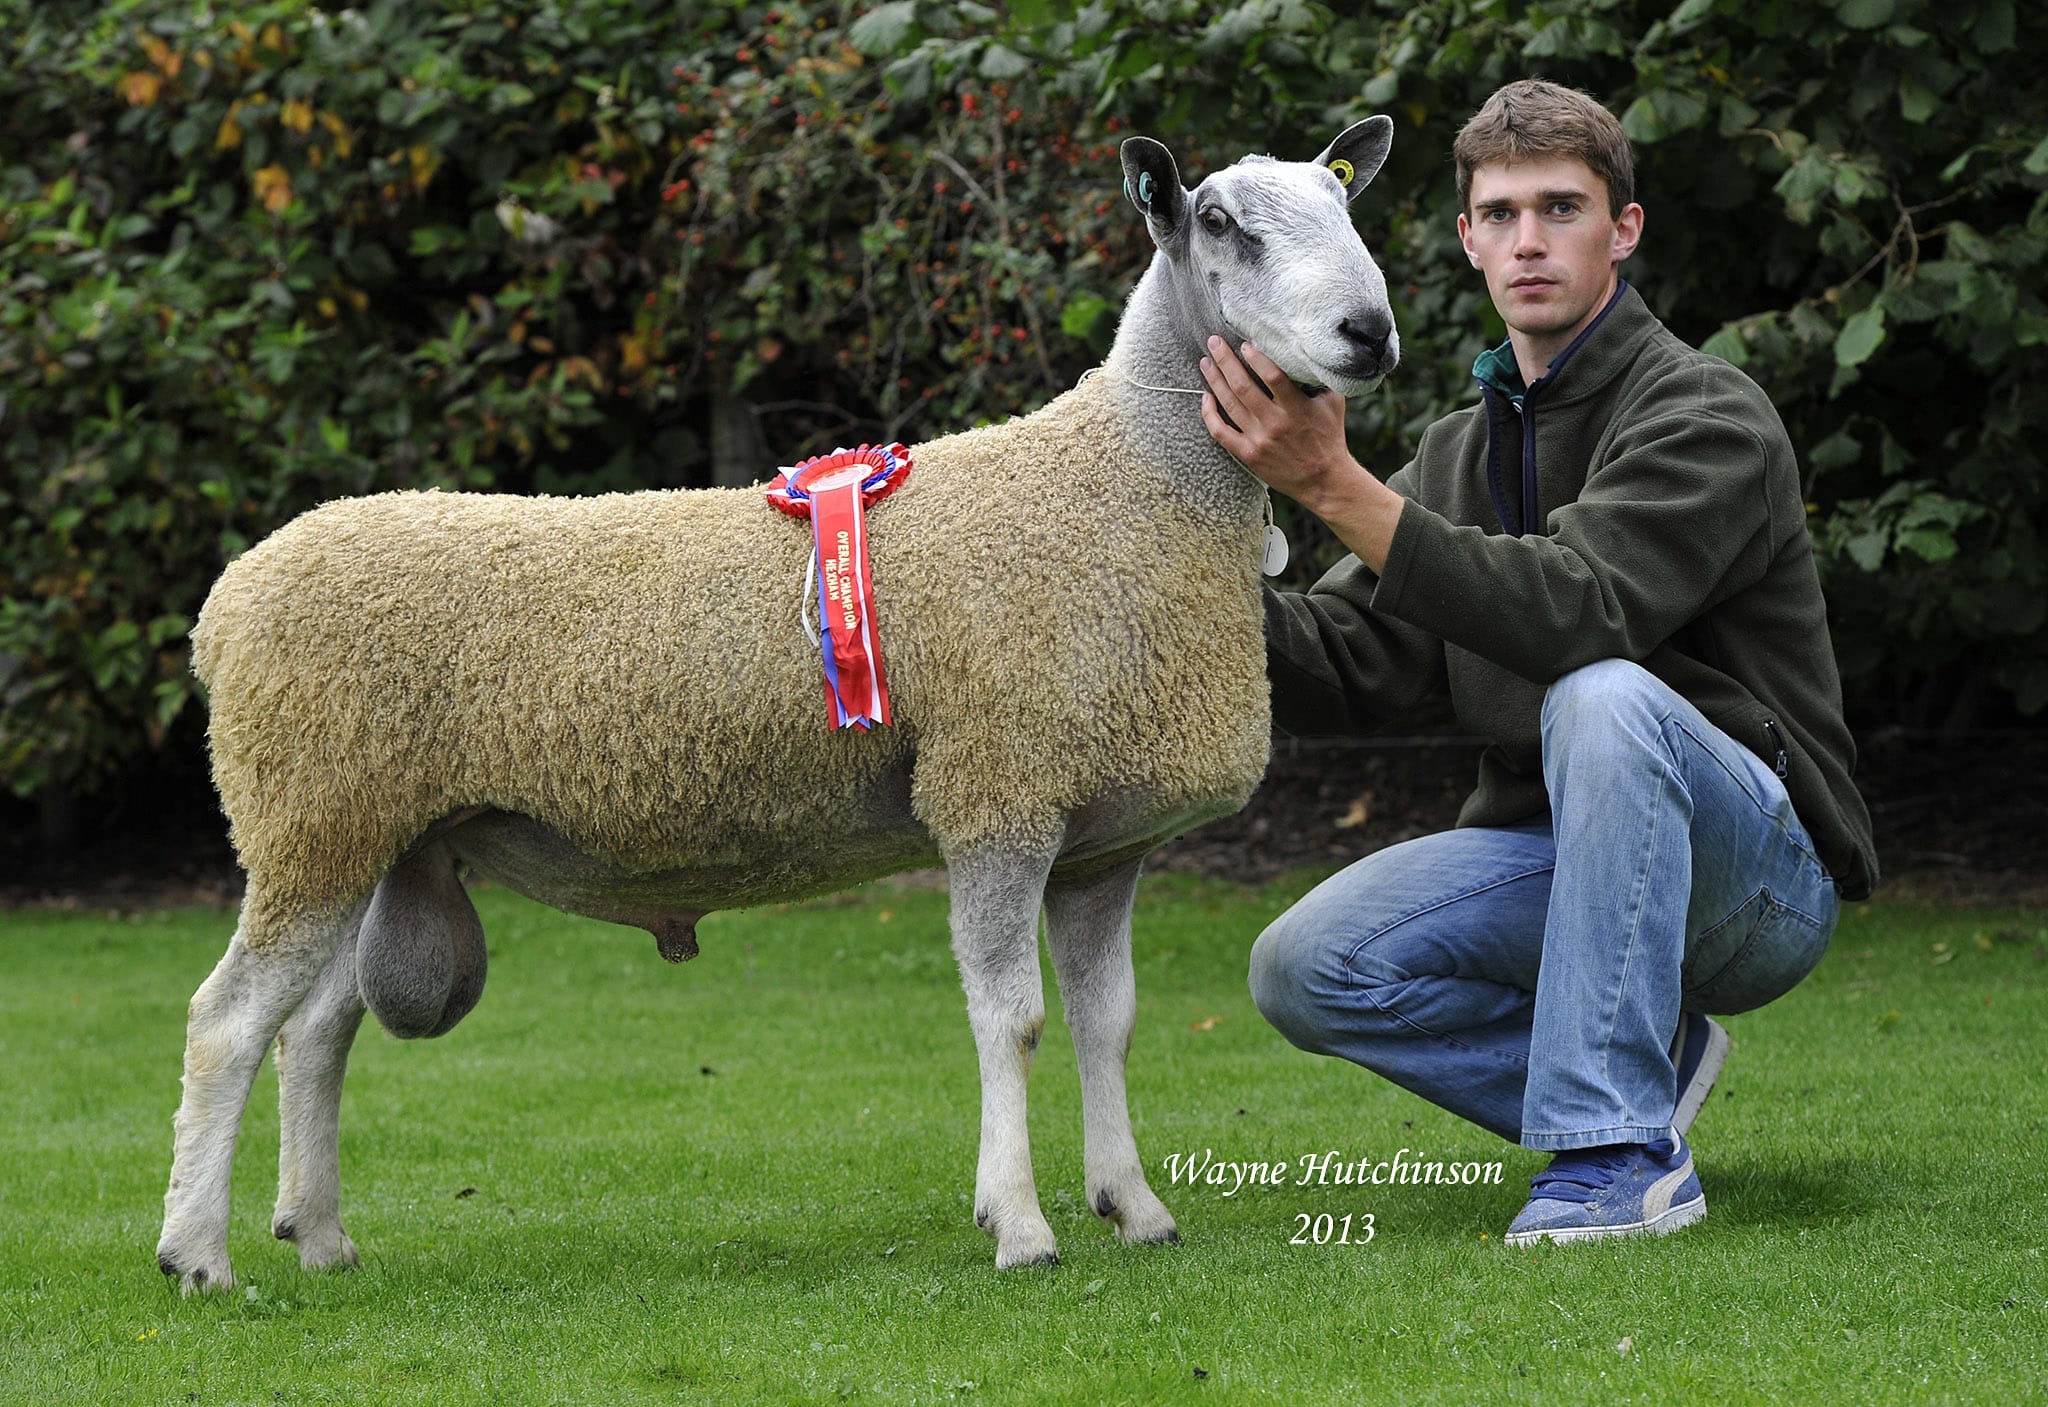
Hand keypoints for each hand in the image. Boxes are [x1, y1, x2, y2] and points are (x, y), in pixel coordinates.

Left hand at [1198, 336, 1406, 571]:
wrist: (1324, 481)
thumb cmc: (1329, 437)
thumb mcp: (1332, 403)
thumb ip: (1320, 379)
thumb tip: (1308, 351)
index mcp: (1297, 409)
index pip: (1272, 376)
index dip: (1256, 358)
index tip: (1245, 343)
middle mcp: (1275, 424)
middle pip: (1243, 386)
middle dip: (1225, 361)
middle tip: (1213, 342)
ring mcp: (1259, 441)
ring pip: (1229, 405)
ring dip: (1215, 381)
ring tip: (1206, 362)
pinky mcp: (1248, 455)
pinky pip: (1221, 432)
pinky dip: (1209, 414)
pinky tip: (1205, 397)